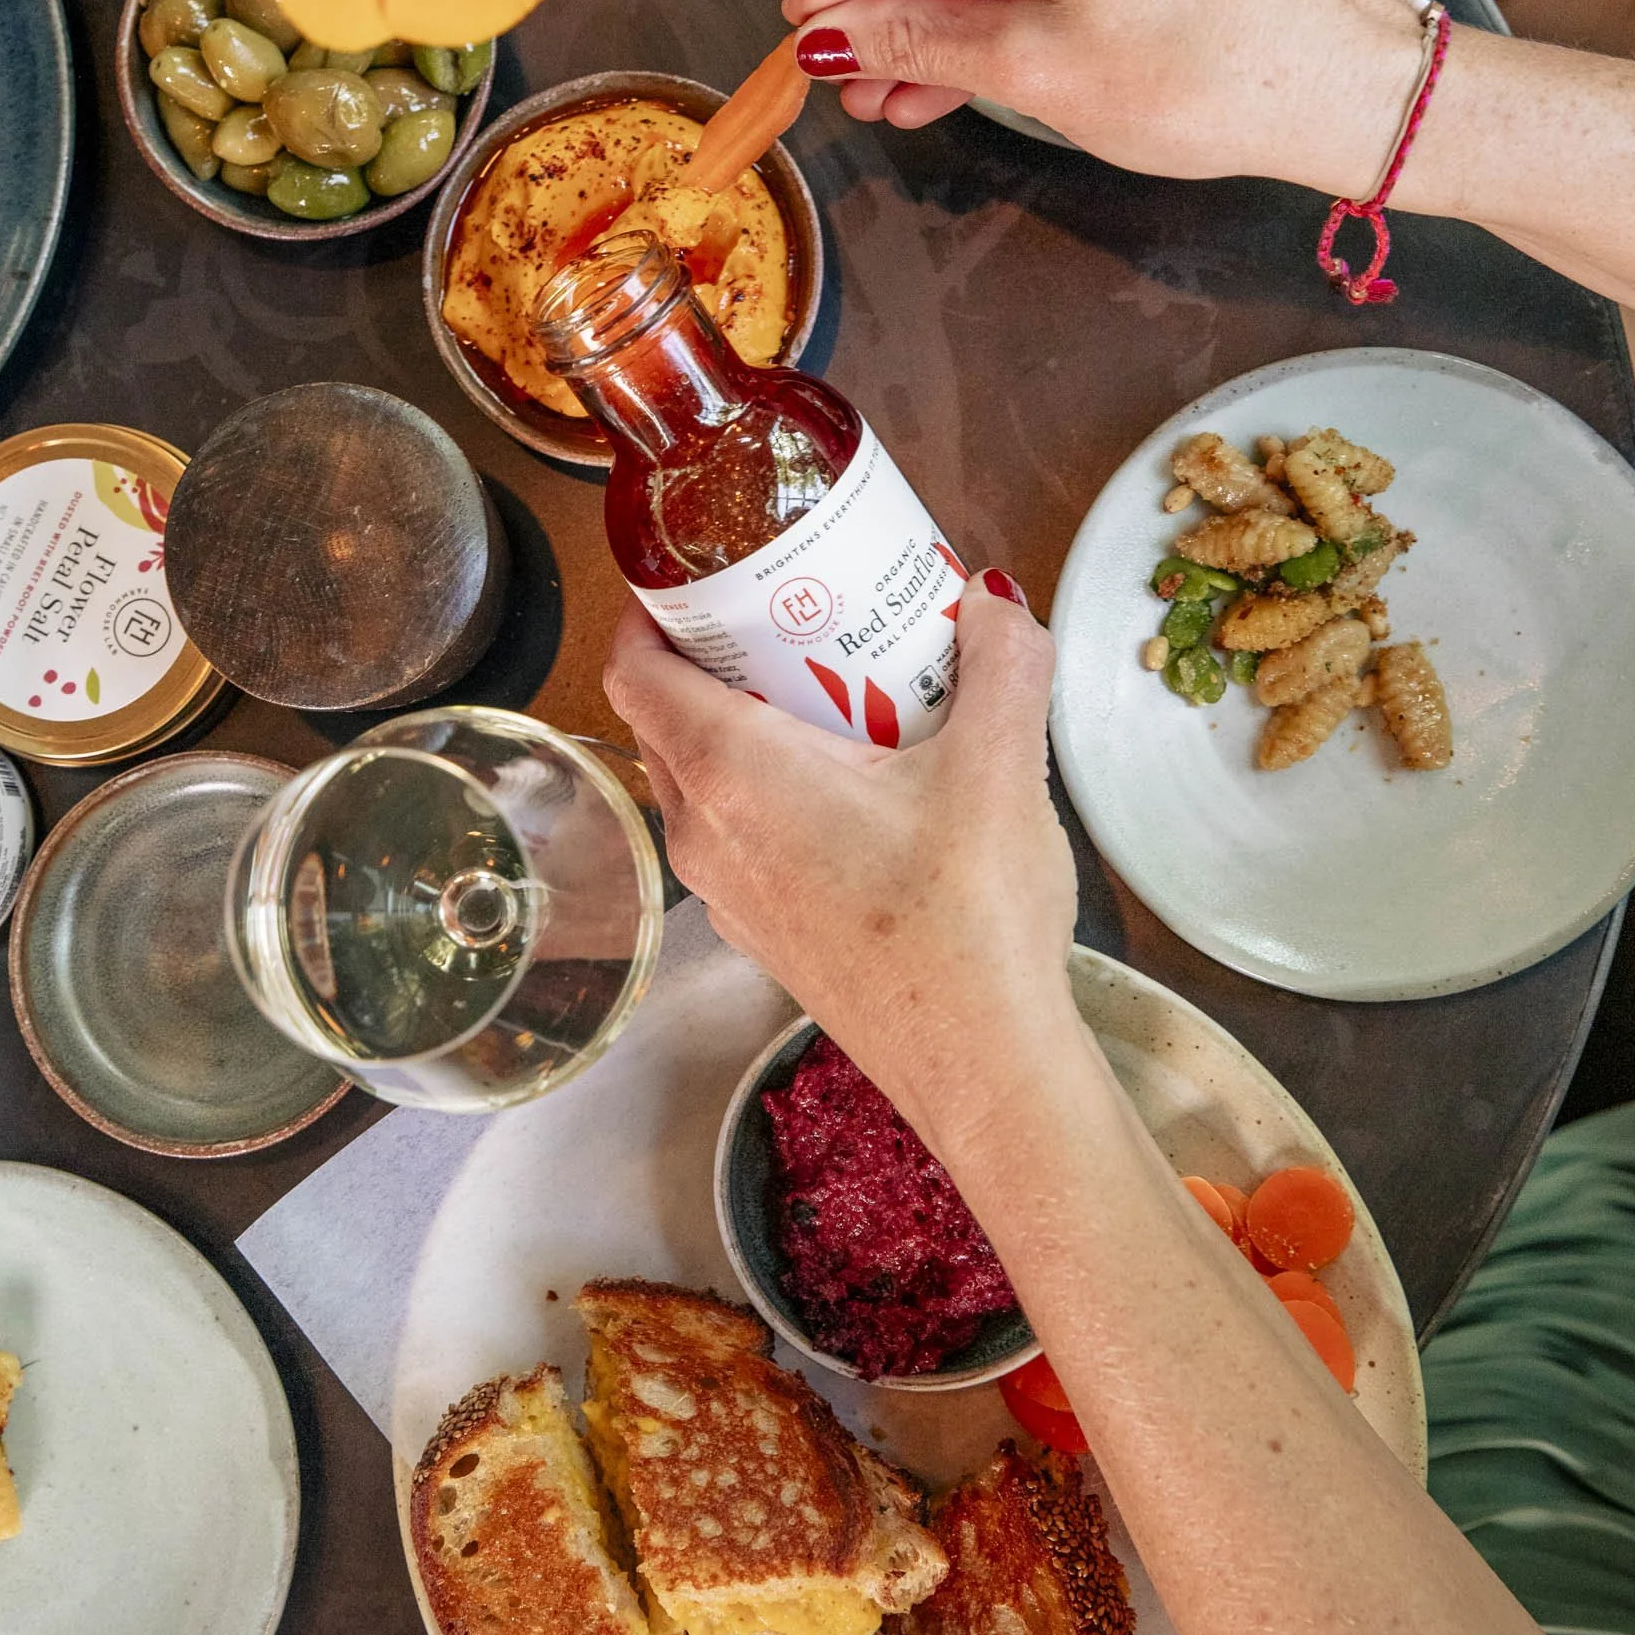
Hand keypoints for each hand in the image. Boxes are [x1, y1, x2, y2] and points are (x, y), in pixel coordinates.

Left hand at [604, 576, 1077, 1141]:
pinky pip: (737, 833)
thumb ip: (1000, 660)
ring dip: (742, 727)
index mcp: (731, 772)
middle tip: (784, 612)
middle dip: (711, 656)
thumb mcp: (1001, 765)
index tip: (697, 567)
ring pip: (700, 780)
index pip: (634, 668)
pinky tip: (855, 782)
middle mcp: (706, 832)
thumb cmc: (968, 922)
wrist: (981, 1068)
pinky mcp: (763, 932)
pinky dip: (768, 790)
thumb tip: (990, 601)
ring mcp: (727, 892)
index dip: (647, 607)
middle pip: (665, 718)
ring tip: (828, 689)